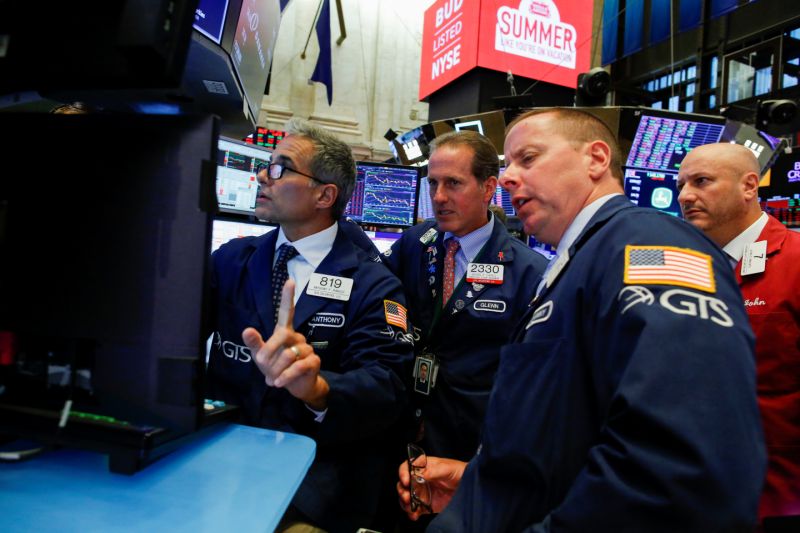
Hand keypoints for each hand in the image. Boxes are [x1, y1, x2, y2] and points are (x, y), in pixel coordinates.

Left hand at [242, 279, 329, 409]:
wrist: (295, 387)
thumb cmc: (277, 367)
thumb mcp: (261, 357)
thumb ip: (255, 344)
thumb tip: (246, 330)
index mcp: (285, 332)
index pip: (287, 311)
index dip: (287, 297)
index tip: (290, 281)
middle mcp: (297, 337)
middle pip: (282, 335)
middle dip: (269, 351)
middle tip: (261, 364)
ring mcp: (307, 349)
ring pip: (288, 355)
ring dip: (276, 369)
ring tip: (273, 378)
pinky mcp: (314, 361)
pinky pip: (298, 366)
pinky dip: (285, 376)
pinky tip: (279, 383)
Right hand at [397, 455, 466, 519]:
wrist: (470, 488)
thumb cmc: (460, 472)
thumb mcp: (448, 468)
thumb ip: (434, 471)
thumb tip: (421, 474)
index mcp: (424, 467)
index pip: (408, 467)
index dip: (403, 473)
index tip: (406, 481)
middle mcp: (420, 479)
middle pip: (403, 483)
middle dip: (402, 491)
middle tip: (407, 497)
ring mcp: (422, 492)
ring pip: (406, 497)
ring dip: (404, 503)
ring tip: (410, 508)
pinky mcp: (425, 505)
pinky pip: (414, 509)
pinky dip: (412, 513)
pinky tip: (415, 515)